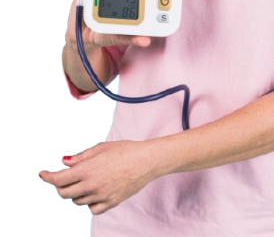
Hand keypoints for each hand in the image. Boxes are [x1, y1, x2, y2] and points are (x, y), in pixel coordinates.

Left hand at [39, 140, 163, 214]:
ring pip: (77, 201)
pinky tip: (93, 192)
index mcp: (88, 169)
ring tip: (83, 181)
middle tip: (64, 177)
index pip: (58, 179)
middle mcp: (91, 185)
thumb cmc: (125, 150)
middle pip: (64, 193)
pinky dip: (89, 202)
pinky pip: (92, 209)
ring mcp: (101, 196)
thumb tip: (63, 162)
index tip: (43, 174)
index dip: (47, 177)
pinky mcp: (111, 202)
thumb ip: (81, 157)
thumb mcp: (101, 148)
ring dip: (74, 192)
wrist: (146, 160)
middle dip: (59, 186)